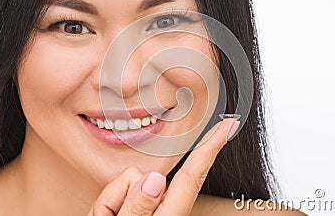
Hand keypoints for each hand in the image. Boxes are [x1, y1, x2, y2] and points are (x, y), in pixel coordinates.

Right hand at [88, 118, 239, 215]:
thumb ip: (138, 208)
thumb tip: (155, 179)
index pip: (192, 177)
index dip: (211, 148)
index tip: (227, 127)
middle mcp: (162, 208)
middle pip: (143, 175)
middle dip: (121, 193)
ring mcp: (148, 205)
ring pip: (127, 179)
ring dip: (112, 202)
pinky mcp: (135, 203)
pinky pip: (117, 187)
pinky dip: (107, 204)